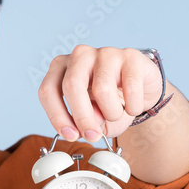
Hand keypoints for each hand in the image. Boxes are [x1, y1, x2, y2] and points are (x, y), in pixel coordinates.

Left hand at [38, 46, 162, 141]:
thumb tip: (84, 129)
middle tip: (92, 135)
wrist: (141, 88)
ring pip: (102, 89)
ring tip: (116, 114)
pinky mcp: (131, 56)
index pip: (48, 91)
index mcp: (61, 67)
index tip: (70, 135)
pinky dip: (132, 107)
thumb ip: (81, 123)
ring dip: (111, 113)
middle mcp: (80, 55)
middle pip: (71, 86)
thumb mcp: (89, 116)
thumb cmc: (109, 101)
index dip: (57, 116)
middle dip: (82, 117)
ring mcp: (105, 53)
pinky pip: (130, 88)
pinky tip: (132, 107)